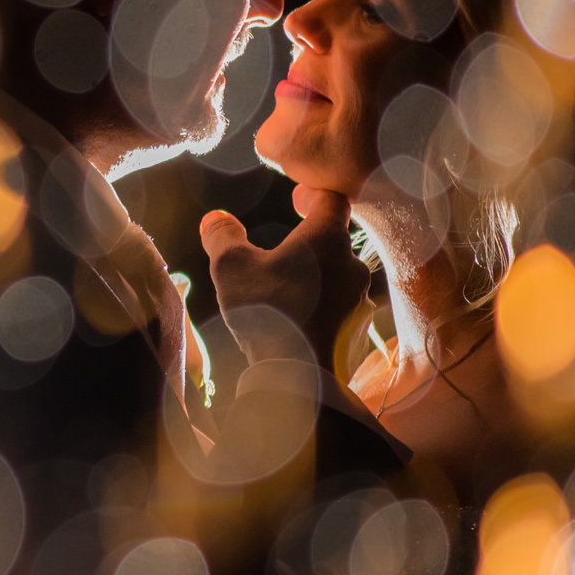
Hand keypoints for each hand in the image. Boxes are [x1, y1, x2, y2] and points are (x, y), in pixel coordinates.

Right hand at [199, 186, 369, 368]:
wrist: (300, 379)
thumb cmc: (267, 313)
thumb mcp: (230, 267)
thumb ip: (223, 236)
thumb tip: (215, 219)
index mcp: (327, 238)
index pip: (332, 199)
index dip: (313, 195)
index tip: (296, 202)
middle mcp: (353, 265)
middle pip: (334, 242)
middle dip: (310, 245)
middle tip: (281, 254)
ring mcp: (359, 300)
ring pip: (337, 278)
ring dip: (315, 279)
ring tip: (284, 294)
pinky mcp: (358, 331)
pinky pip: (339, 310)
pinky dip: (320, 309)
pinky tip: (295, 323)